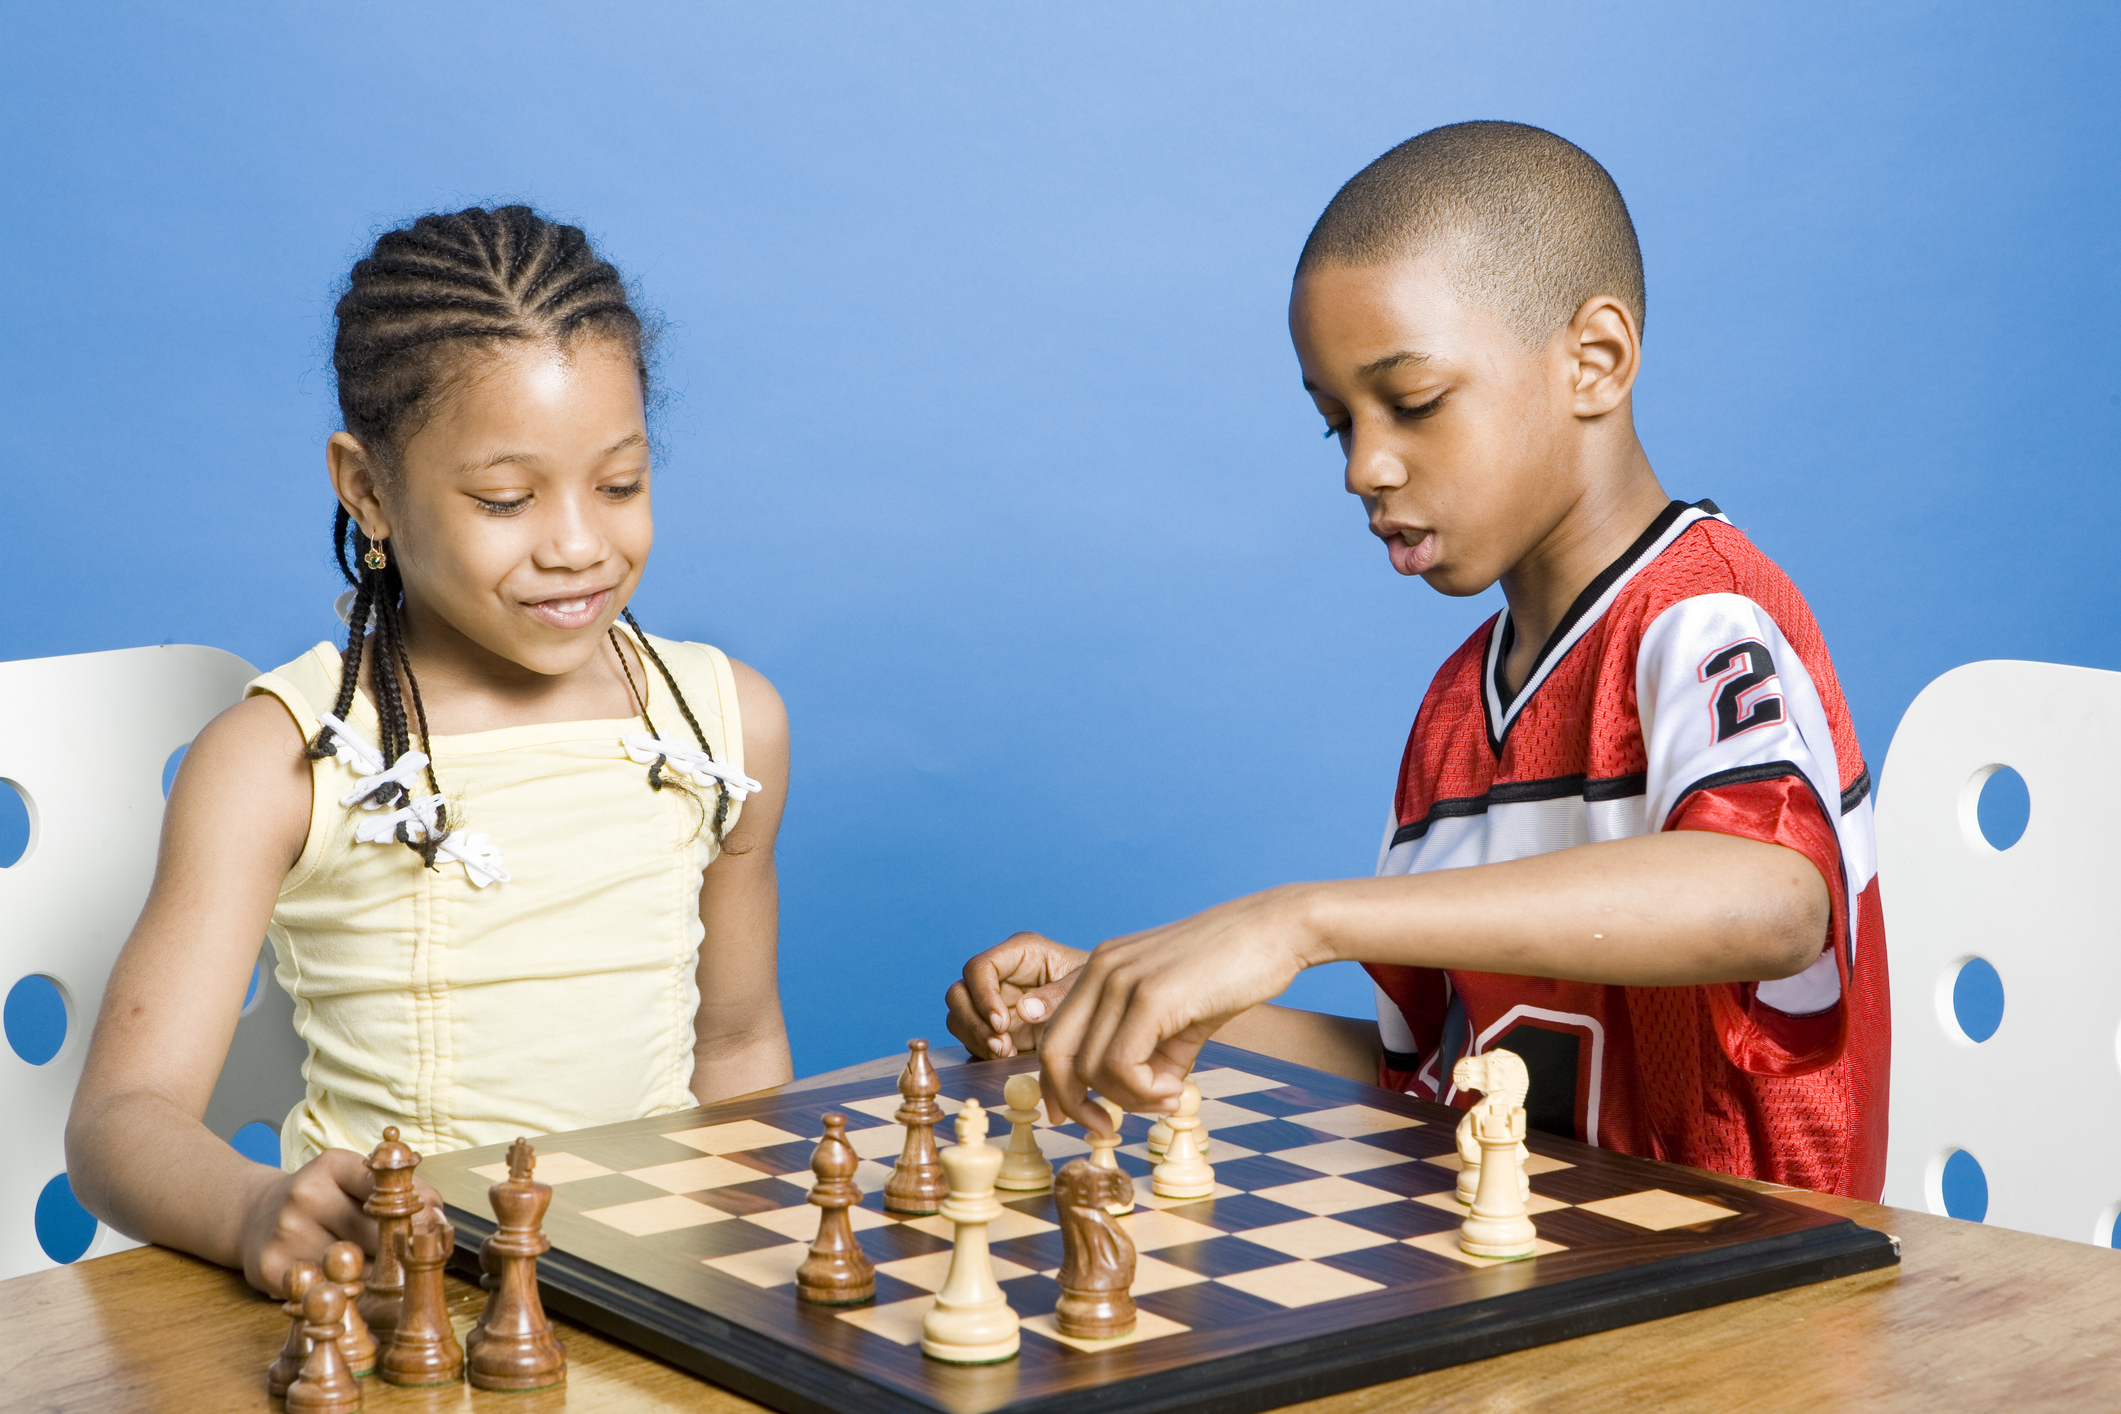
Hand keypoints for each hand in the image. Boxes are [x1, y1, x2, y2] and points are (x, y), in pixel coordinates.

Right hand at [238, 1148, 441, 1296]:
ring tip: (379, 1273)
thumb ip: (402, 1191)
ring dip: (376, 1275)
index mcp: (331, 1165)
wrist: (253, 1215)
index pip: (384, 1185)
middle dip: (400, 1248)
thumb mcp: (356, 1179)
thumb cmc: (322, 1198)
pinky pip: (325, 1288)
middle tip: (413, 1257)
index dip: (415, 1209)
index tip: (435, 1224)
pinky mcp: (271, 1270)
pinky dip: (345, 1292)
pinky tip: (348, 1286)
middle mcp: (304, 1195)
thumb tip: (439, 1217)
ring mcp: (285, 1233)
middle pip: (374, 1232)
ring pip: (354, 1266)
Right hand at [944, 932, 1089, 1058]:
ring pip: (958, 1016)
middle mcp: (1000, 974)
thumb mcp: (1084, 984)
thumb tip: (1024, 1011)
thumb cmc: (1098, 984)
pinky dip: (983, 1050)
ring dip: (976, 1038)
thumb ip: (1057, 995)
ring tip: (1006, 1053)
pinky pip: (971, 1037)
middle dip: (974, 1022)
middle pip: (958, 993)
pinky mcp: (994, 1024)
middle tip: (1001, 1046)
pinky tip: (1008, 1057)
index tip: (1002, 1023)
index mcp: (1019, 952)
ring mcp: (993, 1000)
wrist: (1104, 1006)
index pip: (979, 968)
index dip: (983, 996)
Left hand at [1039, 885, 1323, 1131]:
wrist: (1277, 930)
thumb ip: (1151, 1053)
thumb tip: (1138, 1099)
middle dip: (1074, 1102)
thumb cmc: (1232, 971)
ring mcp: (1121, 978)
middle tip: (1106, 1128)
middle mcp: (1101, 968)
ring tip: (1167, 1096)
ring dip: (1128, 1100)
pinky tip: (1175, 1089)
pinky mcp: (1150, 995)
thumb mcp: (1179, 1014)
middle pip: (1054, 1052)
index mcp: (1101, 967)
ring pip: (1090, 1068)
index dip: (1055, 1083)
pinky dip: (1143, 1092)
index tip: (1075, 1116)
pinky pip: (1121, 1066)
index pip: (1053, 1032)